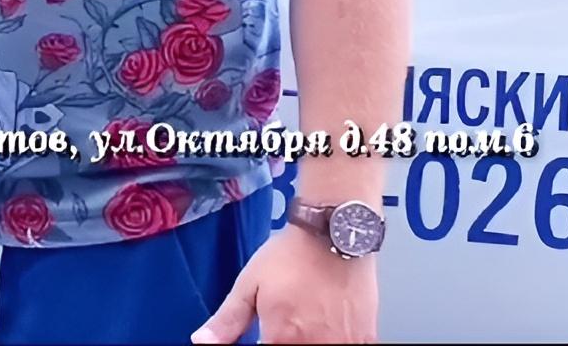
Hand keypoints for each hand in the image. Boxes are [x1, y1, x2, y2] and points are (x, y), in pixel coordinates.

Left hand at [194, 226, 377, 343]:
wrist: (334, 233)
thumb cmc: (292, 256)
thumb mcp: (248, 285)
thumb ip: (227, 320)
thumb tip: (201, 342)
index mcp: (282, 339)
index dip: (264, 341)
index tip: (265, 331)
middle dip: (285, 340)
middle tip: (287, 320)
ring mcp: (343, 345)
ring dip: (308, 340)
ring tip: (306, 317)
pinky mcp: (365, 339)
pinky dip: (334, 340)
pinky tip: (327, 323)